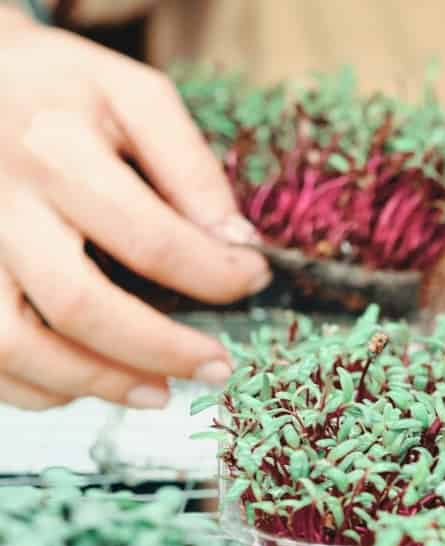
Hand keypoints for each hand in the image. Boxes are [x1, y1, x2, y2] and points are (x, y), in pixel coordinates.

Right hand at [0, 11, 270, 409]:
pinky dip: (35, 387)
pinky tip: (86, 383)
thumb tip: (239, 244)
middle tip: (218, 368)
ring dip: (97, 384)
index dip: (216, 276)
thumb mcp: (132, 95)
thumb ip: (190, 168)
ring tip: (159, 393)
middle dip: (162, 351)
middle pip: (81, 306)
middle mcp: (0, 206)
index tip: (253, 279)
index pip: (152, 240)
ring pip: (16, 345)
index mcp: (56, 152)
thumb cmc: (56, 86)